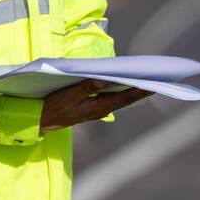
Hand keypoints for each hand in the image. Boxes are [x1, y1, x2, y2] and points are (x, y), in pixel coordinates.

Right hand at [39, 78, 153, 132]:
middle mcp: (103, 109)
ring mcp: (98, 109)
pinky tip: (125, 83)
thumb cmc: (54, 108)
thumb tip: (104, 78)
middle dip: (142, 88)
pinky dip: (121, 90)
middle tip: (158, 78)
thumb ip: (87, 86)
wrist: (41, 121)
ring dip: (133, 89)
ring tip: (147, 79)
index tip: (156, 83)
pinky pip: (112, 98)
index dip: (141, 90)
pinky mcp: (93, 107)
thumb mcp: (69, 95)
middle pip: (127, 97)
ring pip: (120, 98)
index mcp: (100, 107)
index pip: (126, 97)